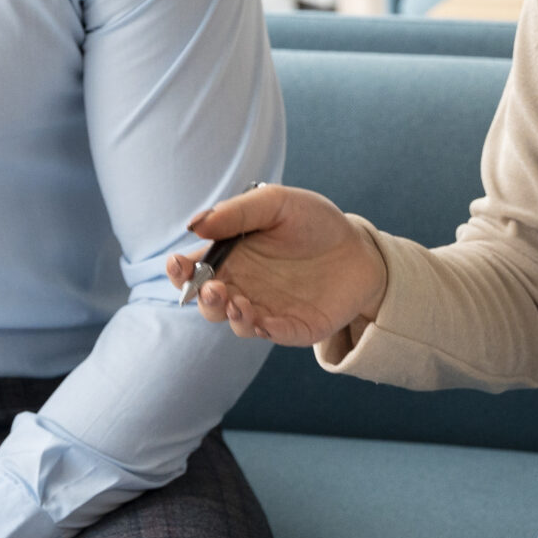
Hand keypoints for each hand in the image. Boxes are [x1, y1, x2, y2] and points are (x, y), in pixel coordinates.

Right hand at [162, 183, 389, 345]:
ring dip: (230, 315)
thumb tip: (194, 226)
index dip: (180, 271)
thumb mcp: (276, 203)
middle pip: (209, 303)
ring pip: (235, 322)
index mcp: (231, 257)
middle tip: (212, 288)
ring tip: (237, 302)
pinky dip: (263, 329)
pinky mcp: (293, 327)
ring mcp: (266, 309)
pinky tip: (261, 320)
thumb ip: (236, 212)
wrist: (360, 247)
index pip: (194, 270)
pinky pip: (272, 334)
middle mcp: (242, 286)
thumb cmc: (314, 221)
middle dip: (203, 298)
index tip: (177, 265)